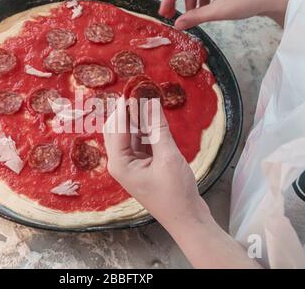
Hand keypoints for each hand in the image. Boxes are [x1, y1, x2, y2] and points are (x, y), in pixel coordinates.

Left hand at [103, 97, 210, 228]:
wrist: (187, 219)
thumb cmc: (176, 193)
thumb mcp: (168, 157)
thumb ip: (157, 128)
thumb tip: (150, 102)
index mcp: (119, 162)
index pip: (117, 126)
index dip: (125, 105)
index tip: (134, 85)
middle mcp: (121, 162)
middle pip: (119, 128)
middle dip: (128, 110)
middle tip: (141, 89)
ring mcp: (131, 164)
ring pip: (130, 134)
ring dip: (138, 118)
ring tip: (148, 98)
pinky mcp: (143, 165)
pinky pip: (140, 141)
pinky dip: (146, 129)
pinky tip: (154, 117)